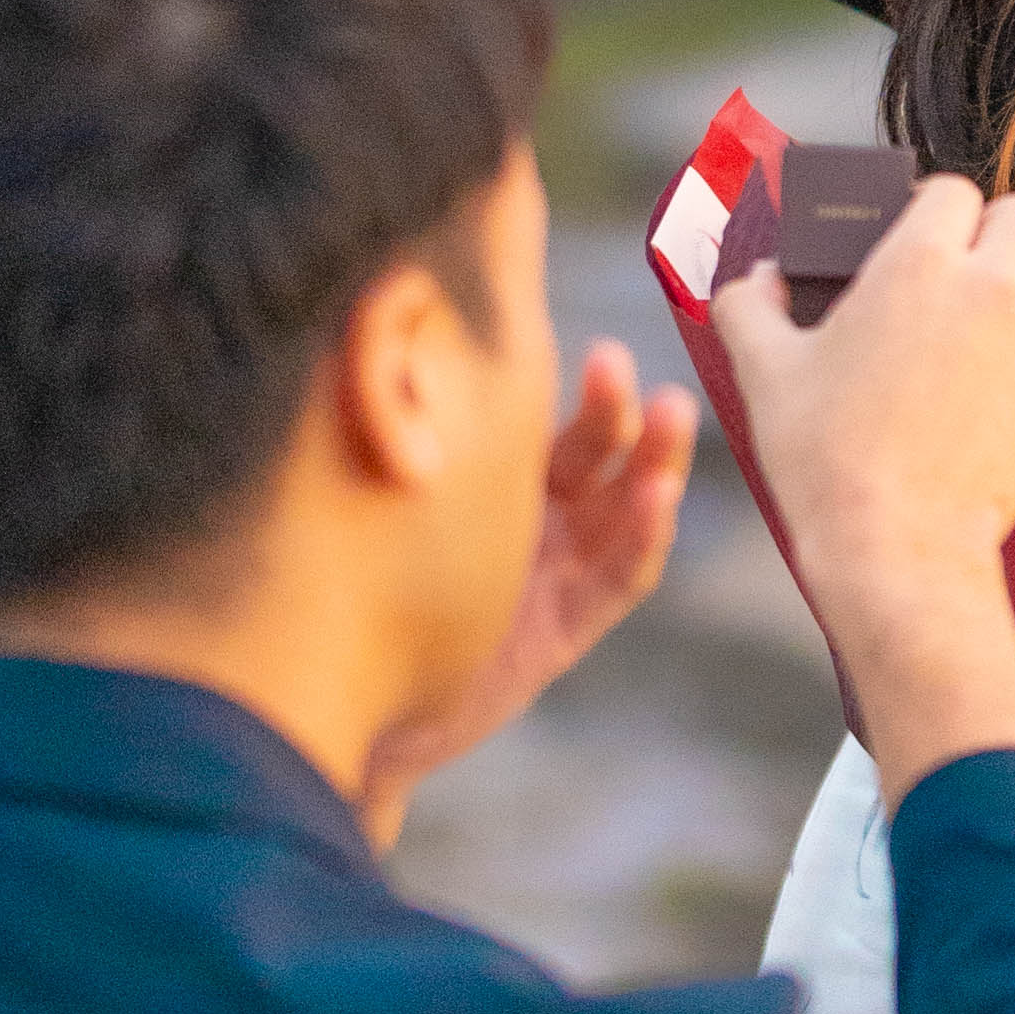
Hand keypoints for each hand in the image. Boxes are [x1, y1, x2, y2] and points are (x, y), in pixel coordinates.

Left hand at [362, 342, 696, 841]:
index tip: (567, 328)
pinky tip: (658, 497)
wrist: (343, 703)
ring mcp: (552, 573)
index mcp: (489, 478)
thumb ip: (402, 422)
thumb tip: (389, 310)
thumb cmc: (352, 587)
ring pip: (619, 508)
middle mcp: (527, 520)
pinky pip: (618, 580)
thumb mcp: (382, 490)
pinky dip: (643, 537)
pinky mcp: (564, 629)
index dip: (562, 373)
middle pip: (588, 454)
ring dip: (653, 462)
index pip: (539, 413)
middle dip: (613, 409)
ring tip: (671, 411)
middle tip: (615, 362)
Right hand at [715, 178, 1014, 808]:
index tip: (898, 238)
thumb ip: (748, 304)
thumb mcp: (763, 371)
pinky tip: (946, 420)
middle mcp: (990, 295)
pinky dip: (997, 378)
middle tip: (941, 271)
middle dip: (990, 230)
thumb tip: (753, 280)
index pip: (954, 189)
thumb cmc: (826, 458)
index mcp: (922, 264)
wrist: (897, 554)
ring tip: (928, 364)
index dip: (927, 206)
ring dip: (990, 310)